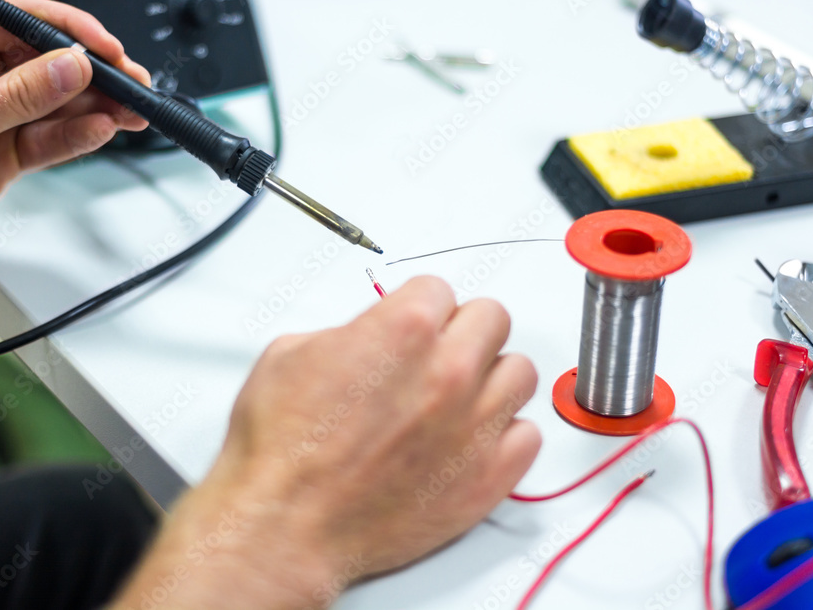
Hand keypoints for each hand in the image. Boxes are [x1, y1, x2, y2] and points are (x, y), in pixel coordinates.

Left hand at [0, 0, 149, 262]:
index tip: (106, 50)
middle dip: (93, 74)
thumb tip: (72, 68)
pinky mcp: (1, 154)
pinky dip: (76, 137)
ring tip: (130, 112)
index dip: (69, 33)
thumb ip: (20, 95)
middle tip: (132, 86)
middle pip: (47, 63)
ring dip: (95, 108)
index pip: (20, 21)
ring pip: (55, 104)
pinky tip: (100, 131)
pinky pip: (48, 139)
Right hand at [113, 277, 540, 608]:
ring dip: (492, 377)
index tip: (413, 324)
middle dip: (463, 330)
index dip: (419, 307)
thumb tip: (368, 336)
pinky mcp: (488, 475)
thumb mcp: (292, 354)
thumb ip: (349, 331)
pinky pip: (529, 435)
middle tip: (440, 352)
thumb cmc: (283, 451)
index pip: (440, 289)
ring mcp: (475, 425)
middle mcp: (449, 371)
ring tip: (462, 395)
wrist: (285, 524)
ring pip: (520, 373)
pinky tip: (473, 439)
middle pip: (492, 319)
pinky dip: (506, 434)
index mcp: (405, 330)